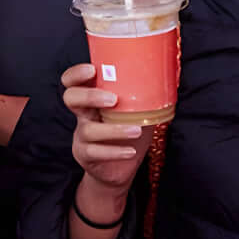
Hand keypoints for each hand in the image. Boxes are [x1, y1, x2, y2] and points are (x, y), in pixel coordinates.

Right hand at [60, 62, 145, 224]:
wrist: (120, 169)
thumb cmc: (129, 133)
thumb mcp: (136, 112)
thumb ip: (143, 97)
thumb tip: (167, 79)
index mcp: (92, 100)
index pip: (73, 81)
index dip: (77, 74)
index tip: (92, 70)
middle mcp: (83, 115)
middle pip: (71, 98)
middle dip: (89, 96)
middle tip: (113, 99)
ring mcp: (82, 136)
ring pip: (88, 130)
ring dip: (114, 129)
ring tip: (136, 130)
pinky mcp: (86, 155)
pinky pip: (95, 152)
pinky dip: (115, 151)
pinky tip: (131, 151)